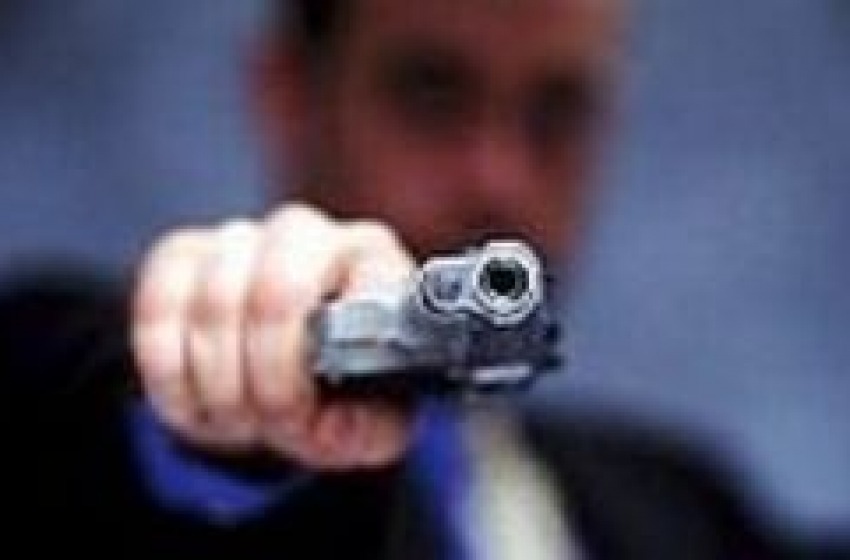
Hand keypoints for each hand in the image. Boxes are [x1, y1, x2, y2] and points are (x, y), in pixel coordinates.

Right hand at [132, 203, 415, 469]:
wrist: (290, 381)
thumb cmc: (340, 393)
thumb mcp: (373, 424)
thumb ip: (368, 430)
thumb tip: (331, 425)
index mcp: (374, 262)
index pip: (352, 286)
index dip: (322, 362)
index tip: (309, 417)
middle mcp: (309, 235)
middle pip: (275, 292)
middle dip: (266, 380)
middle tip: (268, 425)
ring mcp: (241, 238)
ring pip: (212, 304)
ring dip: (219, 387)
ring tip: (239, 423)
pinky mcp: (182, 255)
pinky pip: (157, 308)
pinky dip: (170, 373)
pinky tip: (196, 404)